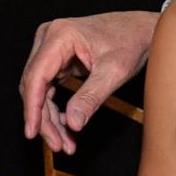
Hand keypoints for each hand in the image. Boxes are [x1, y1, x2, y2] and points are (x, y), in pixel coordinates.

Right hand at [19, 10, 158, 153]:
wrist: (142, 30)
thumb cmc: (132, 43)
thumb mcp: (115, 72)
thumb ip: (91, 97)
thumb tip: (72, 123)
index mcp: (60, 35)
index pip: (36, 76)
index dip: (32, 108)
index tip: (33, 133)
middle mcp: (49, 37)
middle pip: (34, 86)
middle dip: (44, 119)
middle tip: (59, 145)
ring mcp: (50, 47)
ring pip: (39, 90)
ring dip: (49, 118)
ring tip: (65, 142)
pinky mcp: (56, 58)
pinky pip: (48, 88)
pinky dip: (55, 109)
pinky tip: (66, 127)